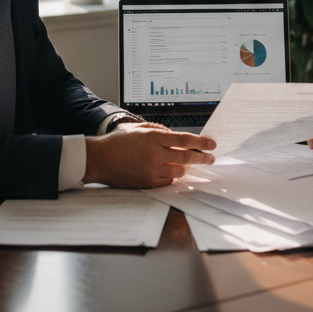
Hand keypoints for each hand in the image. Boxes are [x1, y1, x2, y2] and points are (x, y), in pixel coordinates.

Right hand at [83, 123, 215, 187]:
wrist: (100, 159)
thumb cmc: (118, 142)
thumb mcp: (139, 128)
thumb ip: (160, 131)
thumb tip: (177, 137)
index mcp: (153, 138)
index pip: (184, 140)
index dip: (201, 142)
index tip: (212, 144)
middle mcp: (154, 154)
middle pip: (186, 158)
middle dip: (202, 158)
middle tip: (210, 158)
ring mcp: (151, 170)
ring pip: (179, 172)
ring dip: (187, 168)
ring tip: (190, 164)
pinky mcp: (147, 183)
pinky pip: (168, 182)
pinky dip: (174, 176)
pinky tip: (174, 172)